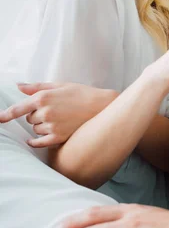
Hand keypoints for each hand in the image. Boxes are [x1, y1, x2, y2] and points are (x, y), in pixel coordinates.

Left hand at [0, 82, 117, 147]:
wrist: (100, 106)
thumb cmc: (80, 93)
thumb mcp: (59, 85)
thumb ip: (36, 87)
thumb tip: (19, 86)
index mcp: (43, 97)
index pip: (19, 108)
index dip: (6, 114)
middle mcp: (45, 112)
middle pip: (29, 119)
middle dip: (36, 115)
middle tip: (53, 110)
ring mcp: (52, 126)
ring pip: (35, 130)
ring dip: (41, 126)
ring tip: (58, 119)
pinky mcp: (59, 137)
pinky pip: (39, 142)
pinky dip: (35, 141)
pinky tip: (33, 140)